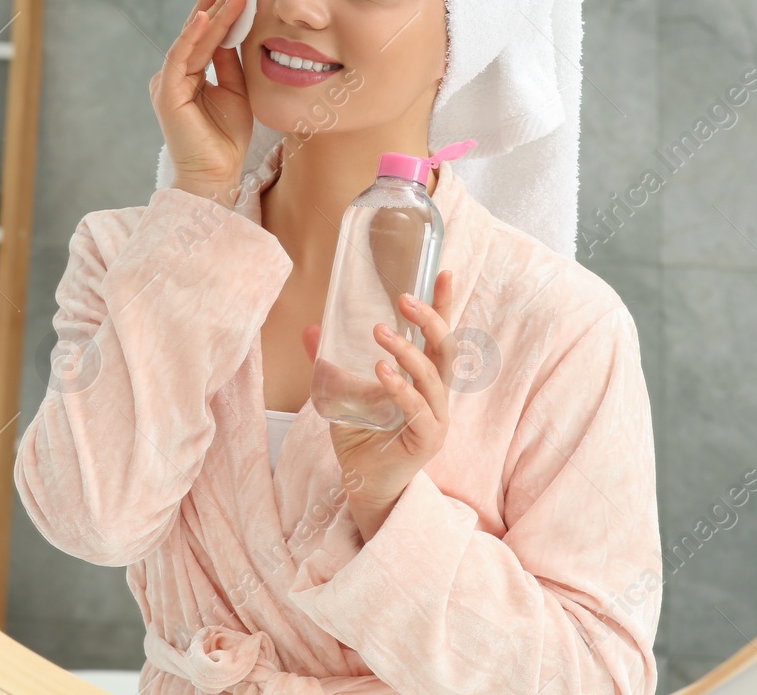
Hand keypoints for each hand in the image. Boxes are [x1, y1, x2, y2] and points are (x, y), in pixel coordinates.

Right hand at [152, 0, 252, 204]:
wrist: (218, 174)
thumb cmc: (227, 138)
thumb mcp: (236, 91)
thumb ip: (230, 62)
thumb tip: (233, 31)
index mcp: (190, 75)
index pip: (206, 36)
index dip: (220, 10)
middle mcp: (175, 75)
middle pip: (196, 32)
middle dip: (214, 3)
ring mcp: (169, 83)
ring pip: (191, 40)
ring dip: (209, 13)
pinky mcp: (167, 93)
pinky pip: (179, 58)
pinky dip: (191, 37)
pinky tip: (204, 18)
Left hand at [311, 271, 455, 540]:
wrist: (362, 485)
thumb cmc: (361, 438)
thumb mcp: (341, 392)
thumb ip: (330, 362)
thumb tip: (311, 328)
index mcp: (423, 378)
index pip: (438, 335)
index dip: (443, 305)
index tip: (443, 271)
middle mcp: (435, 395)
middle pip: (445, 350)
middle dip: (430, 319)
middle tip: (405, 298)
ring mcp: (435, 418)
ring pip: (432, 376)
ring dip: (406, 351)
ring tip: (378, 333)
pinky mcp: (426, 440)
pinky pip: (419, 410)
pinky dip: (401, 388)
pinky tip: (381, 373)